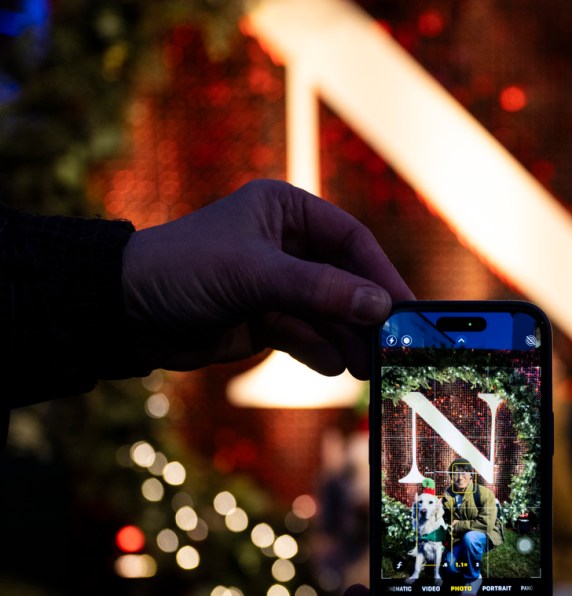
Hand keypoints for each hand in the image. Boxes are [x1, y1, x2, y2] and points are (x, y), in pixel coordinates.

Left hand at [121, 179, 413, 377]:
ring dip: (349, 338)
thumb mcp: (254, 275)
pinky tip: (336, 365)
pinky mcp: (265, 319)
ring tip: (369, 366)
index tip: (406, 307)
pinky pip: (307, 335)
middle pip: (346, 279)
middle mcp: (287, 244)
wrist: (124, 313)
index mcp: (286, 211)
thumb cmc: (183, 270)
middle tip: (394, 344)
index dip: (380, 273)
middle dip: (366, 313)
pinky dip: (322, 350)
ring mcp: (278, 284)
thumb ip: (320, 290)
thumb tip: (380, 306)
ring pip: (329, 313)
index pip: (350, 240)